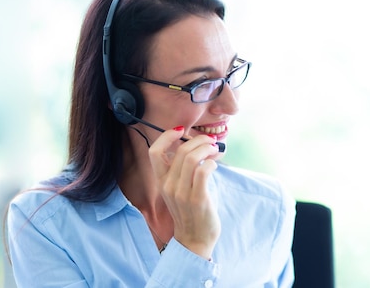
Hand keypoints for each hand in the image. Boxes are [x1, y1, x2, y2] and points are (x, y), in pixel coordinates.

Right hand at [148, 127, 220, 259]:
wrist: (194, 239)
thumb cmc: (191, 211)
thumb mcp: (179, 189)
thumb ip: (183, 169)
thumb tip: (199, 146)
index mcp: (162, 181)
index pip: (154, 151)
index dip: (166, 136)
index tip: (181, 130)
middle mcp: (168, 185)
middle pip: (180, 150)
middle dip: (198, 140)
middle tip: (210, 142)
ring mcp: (181, 192)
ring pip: (191, 158)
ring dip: (206, 149)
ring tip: (214, 150)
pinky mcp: (197, 198)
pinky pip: (203, 171)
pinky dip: (211, 163)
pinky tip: (215, 165)